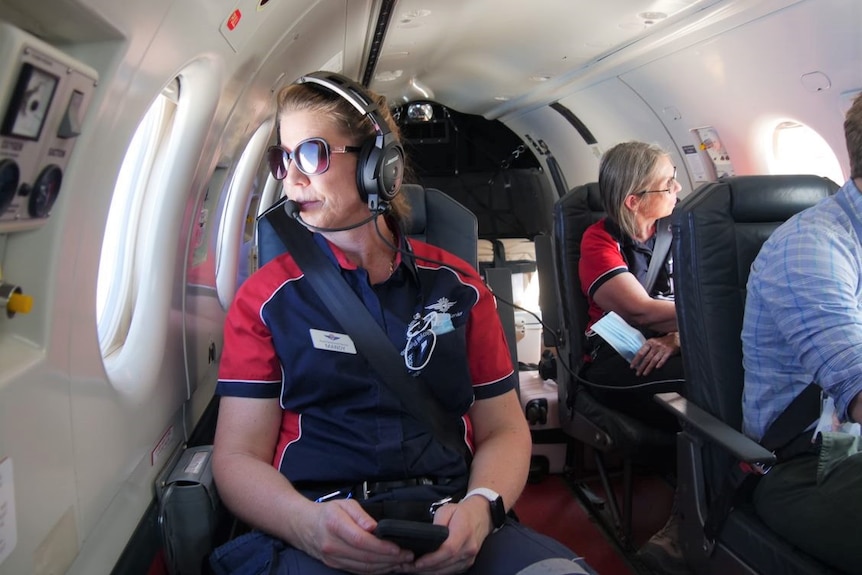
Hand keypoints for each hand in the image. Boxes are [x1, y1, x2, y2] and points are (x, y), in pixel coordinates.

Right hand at [297, 498, 414, 573]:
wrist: (304, 526)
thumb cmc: (326, 513)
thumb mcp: (344, 504)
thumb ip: (361, 514)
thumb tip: (374, 526)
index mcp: (335, 525)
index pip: (361, 540)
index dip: (381, 547)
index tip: (397, 548)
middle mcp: (333, 545)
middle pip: (365, 557)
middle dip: (389, 559)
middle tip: (407, 555)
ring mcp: (334, 558)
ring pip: (363, 568)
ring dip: (385, 567)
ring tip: (402, 562)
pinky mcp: (336, 565)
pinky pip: (358, 571)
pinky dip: (375, 571)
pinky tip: (387, 567)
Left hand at [401, 496, 491, 573]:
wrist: (481, 516)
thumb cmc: (462, 512)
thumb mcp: (447, 509)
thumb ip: (437, 523)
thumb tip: (428, 537)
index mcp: (464, 531)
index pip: (448, 549)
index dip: (432, 558)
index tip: (417, 562)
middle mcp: (469, 547)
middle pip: (446, 563)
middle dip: (426, 568)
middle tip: (408, 567)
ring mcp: (470, 557)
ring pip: (448, 570)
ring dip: (430, 572)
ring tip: (413, 570)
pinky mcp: (468, 562)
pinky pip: (451, 571)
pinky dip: (438, 572)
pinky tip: (426, 570)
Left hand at [630, 332, 679, 376]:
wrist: (675, 338)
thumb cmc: (663, 341)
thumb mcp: (653, 342)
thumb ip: (647, 349)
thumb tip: (638, 358)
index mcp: (650, 342)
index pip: (641, 352)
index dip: (636, 360)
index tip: (632, 366)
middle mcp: (655, 345)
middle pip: (647, 358)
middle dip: (641, 367)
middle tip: (637, 373)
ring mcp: (662, 349)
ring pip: (654, 360)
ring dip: (649, 368)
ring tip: (644, 373)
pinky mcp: (669, 351)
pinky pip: (663, 359)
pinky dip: (660, 364)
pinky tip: (656, 368)